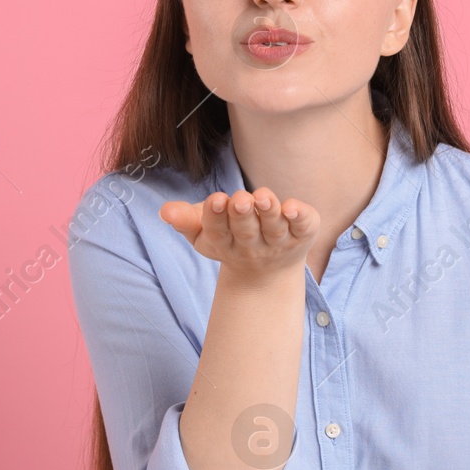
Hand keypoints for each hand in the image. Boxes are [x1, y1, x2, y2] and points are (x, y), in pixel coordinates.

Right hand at [158, 187, 318, 282]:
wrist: (266, 272)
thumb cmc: (228, 237)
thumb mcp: (202, 230)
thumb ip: (184, 220)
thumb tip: (165, 211)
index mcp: (224, 244)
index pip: (217, 232)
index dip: (216, 217)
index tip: (215, 200)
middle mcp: (252, 246)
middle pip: (246, 231)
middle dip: (242, 215)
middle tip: (239, 199)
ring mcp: (279, 242)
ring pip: (274, 228)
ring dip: (269, 213)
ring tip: (263, 197)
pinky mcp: (303, 235)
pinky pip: (304, 227)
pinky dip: (301, 217)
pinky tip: (294, 207)